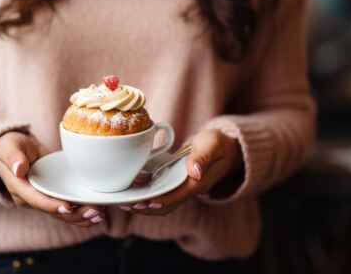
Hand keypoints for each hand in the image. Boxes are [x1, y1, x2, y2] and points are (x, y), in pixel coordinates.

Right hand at [0, 131, 104, 226]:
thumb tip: (19, 169)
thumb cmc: (9, 146)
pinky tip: (100, 209)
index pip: (36, 200)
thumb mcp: (8, 147)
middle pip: (54, 212)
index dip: (52, 205)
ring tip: (101, 213)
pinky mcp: (53, 195)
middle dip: (75, 215)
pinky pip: (68, 207)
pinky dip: (82, 209)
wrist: (13, 150)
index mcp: (19, 189)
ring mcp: (43, 198)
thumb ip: (13, 157)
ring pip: (64, 214)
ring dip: (82, 216)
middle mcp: (31, 199)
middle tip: (95, 211)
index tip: (68, 207)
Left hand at [117, 128, 242, 214]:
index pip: (178, 195)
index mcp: (199, 182)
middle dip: (147, 207)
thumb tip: (194, 171)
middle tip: (126, 204)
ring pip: (162, 202)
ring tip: (124, 202)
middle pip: (167, 205)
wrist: (226, 149)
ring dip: (144, 205)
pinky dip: (147, 196)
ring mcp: (183, 188)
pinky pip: (161, 194)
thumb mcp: (213, 144)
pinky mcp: (177, 184)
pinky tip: (132, 191)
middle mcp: (190, 189)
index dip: (162, 200)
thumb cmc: (218, 144)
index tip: (145, 202)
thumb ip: (203, 156)